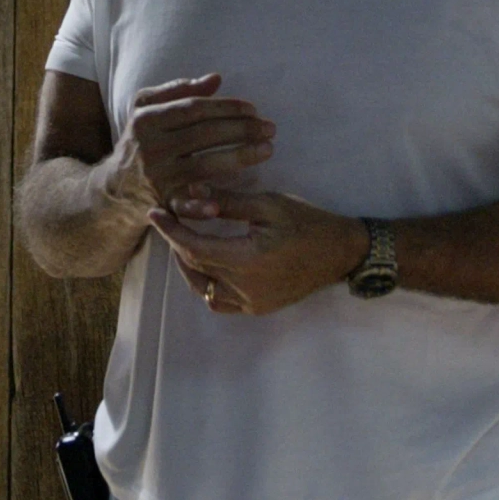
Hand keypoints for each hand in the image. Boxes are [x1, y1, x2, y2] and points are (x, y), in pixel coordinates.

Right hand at [95, 73, 274, 221]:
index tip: (253, 109)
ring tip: (268, 150)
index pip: (195, 109)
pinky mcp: (162, 203)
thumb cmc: (140, 141)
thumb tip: (215, 79)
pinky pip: (184, 206)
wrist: (115, 187)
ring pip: (204, 166)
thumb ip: (179, 91)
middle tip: (270, 129)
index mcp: (147, 120)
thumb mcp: (146, 109)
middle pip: (204, 135)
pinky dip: (200, 207)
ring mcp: (157, 177)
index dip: (227, 108)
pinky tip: (220, 204)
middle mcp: (151, 147)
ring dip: (240, 158)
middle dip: (242, 130)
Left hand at [150, 190, 367, 315]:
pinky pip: (219, 302)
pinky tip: (205, 263)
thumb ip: (228, 200)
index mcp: (248, 260)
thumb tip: (190, 191)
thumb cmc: (307, 223)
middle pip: (194, 266)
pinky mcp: (259, 308)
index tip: (155, 212)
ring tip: (184, 240)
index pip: (194, 247)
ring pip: (202, 288)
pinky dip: (205, 284)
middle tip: (168, 220)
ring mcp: (252, 303)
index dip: (171, 230)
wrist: (342, 252)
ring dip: (187, 265)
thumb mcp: (268, 204)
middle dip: (176, 242)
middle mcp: (246, 288)